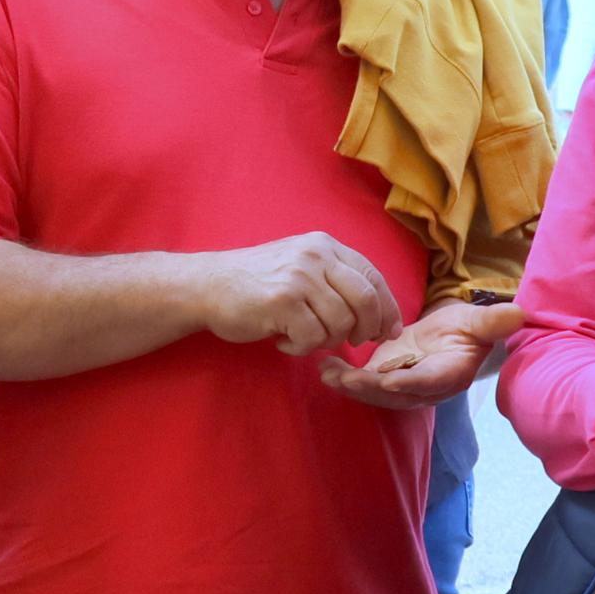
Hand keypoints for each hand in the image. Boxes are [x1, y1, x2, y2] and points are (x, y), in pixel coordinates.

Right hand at [197, 233, 402, 358]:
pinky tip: (284, 342)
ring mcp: (299, 277)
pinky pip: (313, 337)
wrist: (206, 285)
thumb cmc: (254, 283)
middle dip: (367, 328)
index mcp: (324, 245)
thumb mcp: (299, 266)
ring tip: (303, 338)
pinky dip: (301, 347)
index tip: (388, 331)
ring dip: (326, 340)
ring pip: (341, 323)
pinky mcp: (283, 301)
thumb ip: (334, 279)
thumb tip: (377, 314)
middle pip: (365, 300)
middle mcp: (316, 256)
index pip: (372, 276)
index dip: (387, 307)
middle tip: (354, 342)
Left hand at [321, 297, 520, 409]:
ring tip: (327, 372)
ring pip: (375, 393)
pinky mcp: (385, 380)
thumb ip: (493, 322)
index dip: (410, 382)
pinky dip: (343, 378)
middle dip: (369, 388)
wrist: (452, 337)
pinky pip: (363, 384)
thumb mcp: (480, 322)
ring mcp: (402, 387)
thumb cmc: (468, 329)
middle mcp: (424, 388)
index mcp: (449, 374)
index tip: (390, 380)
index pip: (429, 381)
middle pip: (395, 393)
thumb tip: (518, 313)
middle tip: (345, 378)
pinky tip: (325, 365)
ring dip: (350, 386)